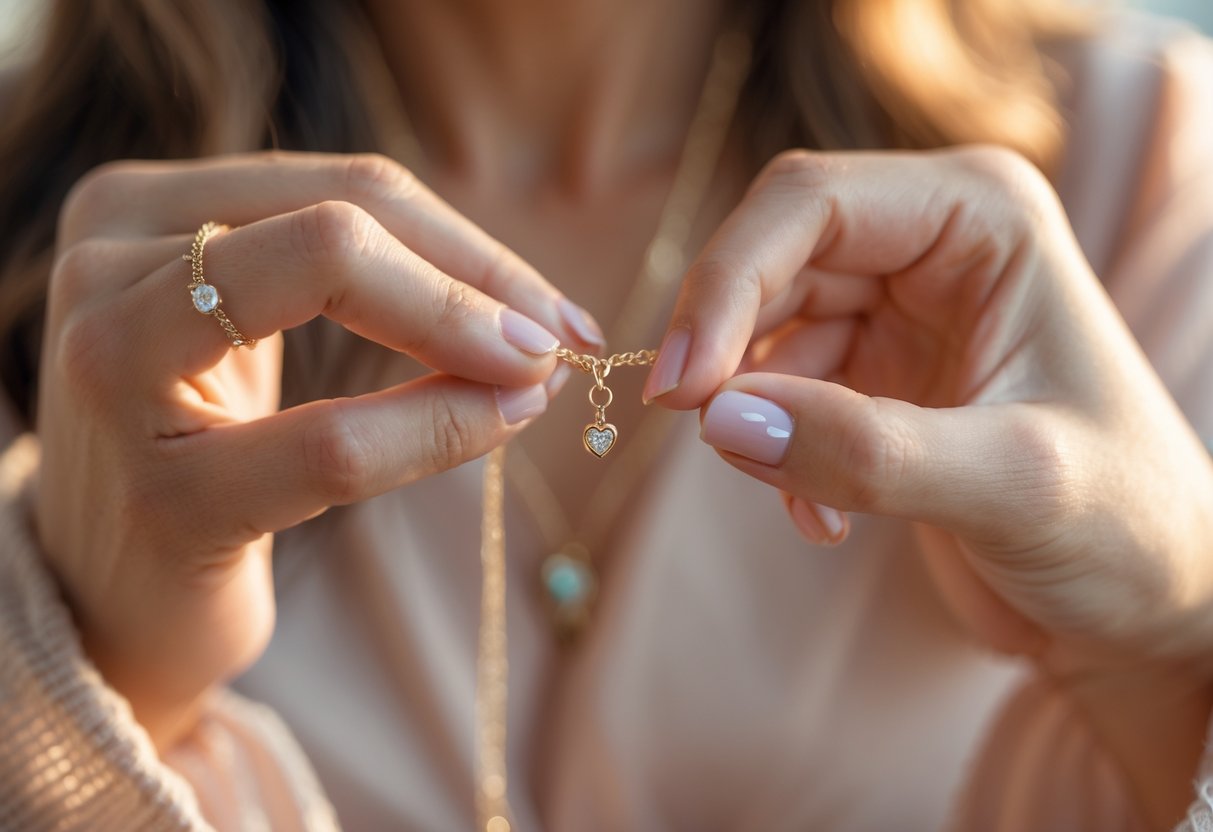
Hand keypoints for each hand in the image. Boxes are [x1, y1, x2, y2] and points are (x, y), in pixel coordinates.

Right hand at [36, 152, 599, 748]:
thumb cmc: (208, 451)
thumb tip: (531, 307)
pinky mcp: (159, 493)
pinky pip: (332, 442)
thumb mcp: (264, 338)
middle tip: (561, 341)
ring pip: (329, 289)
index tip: (556, 308)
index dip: (470, 245)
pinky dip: (435, 428)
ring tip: (536, 381)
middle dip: (475, 281)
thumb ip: (368, 290)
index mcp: (140, 210)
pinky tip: (496, 425)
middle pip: (339, 221)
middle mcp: (105, 262)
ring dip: (463, 336)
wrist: (113, 592)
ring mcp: (111, 368)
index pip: (344, 189)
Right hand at [646, 147, 1212, 821]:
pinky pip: (778, 392)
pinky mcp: (873, 374)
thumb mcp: (1011, 487)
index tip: (681, 387)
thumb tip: (718, 420)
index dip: (727, 283)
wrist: (1148, 600)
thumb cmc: (1126, 529)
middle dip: (724, 348)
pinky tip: (824, 519)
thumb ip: (866, 450)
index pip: (810, 205)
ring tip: (806, 500)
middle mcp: (932, 244)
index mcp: (983, 218)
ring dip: (755, 415)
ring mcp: (898, 309)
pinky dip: (778, 453)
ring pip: (763, 330)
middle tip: (698, 430)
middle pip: (771, 259)